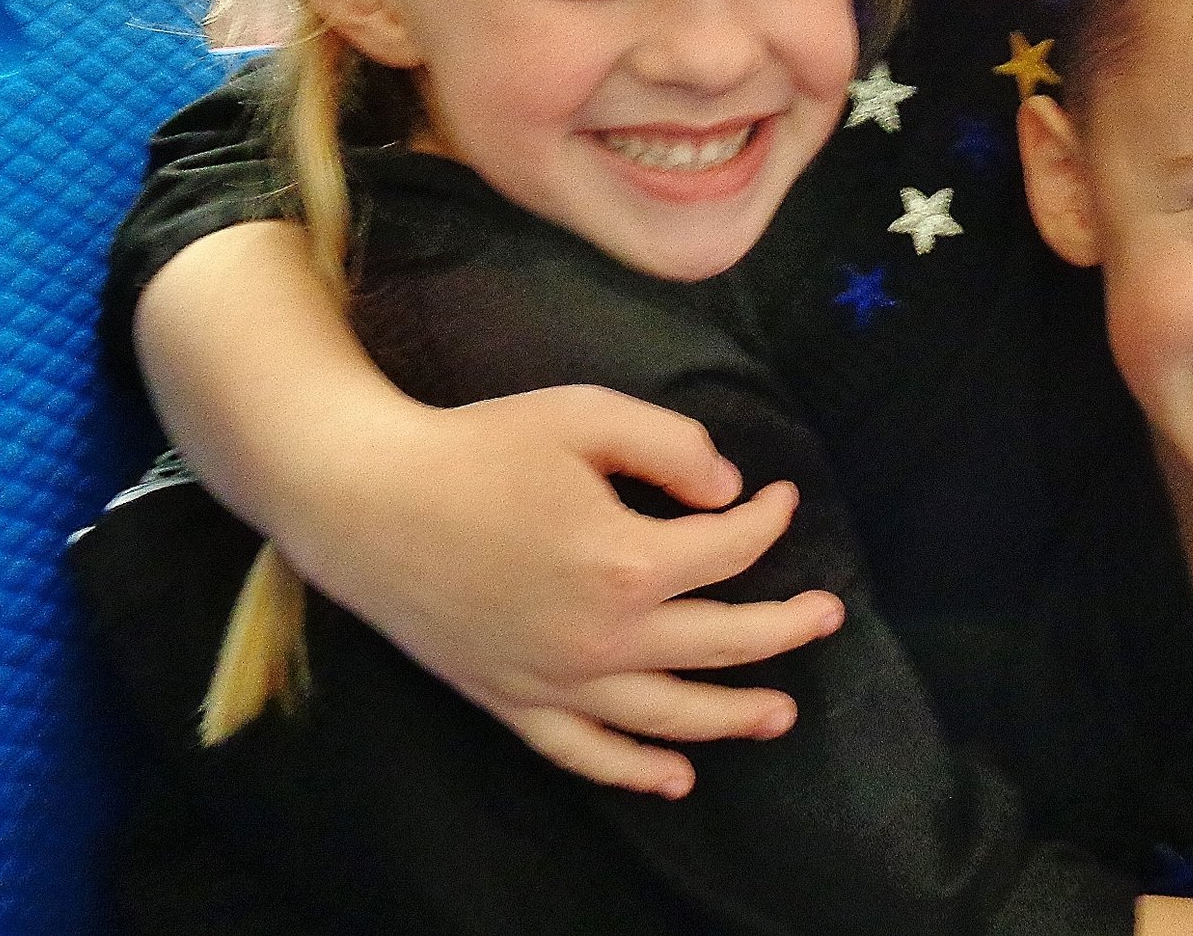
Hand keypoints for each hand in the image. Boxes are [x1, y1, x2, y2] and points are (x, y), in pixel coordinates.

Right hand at [135, 225, 843, 796]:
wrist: (366, 498)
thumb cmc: (476, 447)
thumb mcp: (586, 414)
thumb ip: (672, 445)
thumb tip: (729, 490)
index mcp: (627, 560)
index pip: (730, 550)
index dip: (768, 518)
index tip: (781, 494)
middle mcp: (602, 636)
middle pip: (721, 643)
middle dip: (785, 628)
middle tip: (826, 614)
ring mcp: (557, 679)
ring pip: (668, 715)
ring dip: (733, 716)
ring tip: (781, 713)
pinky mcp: (513, 700)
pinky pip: (586, 752)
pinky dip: (635, 771)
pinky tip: (675, 779)